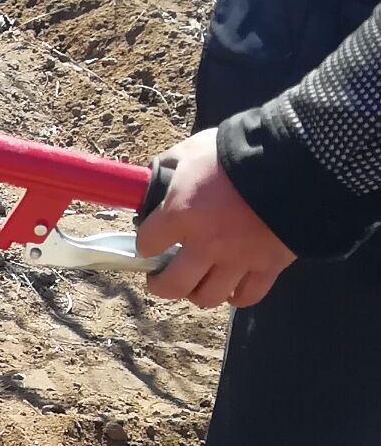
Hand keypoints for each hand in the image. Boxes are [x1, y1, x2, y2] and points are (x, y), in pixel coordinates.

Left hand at [136, 129, 295, 307]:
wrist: (299, 158)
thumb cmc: (240, 150)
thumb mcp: (195, 149)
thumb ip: (170, 167)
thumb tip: (157, 178)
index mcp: (181, 214)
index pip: (146, 244)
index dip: (146, 242)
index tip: (151, 239)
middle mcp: (206, 244)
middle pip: (171, 286)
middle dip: (161, 283)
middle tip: (162, 274)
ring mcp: (238, 259)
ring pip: (206, 297)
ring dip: (197, 290)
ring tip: (198, 278)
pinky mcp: (269, 265)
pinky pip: (247, 296)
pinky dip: (236, 294)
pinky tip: (232, 283)